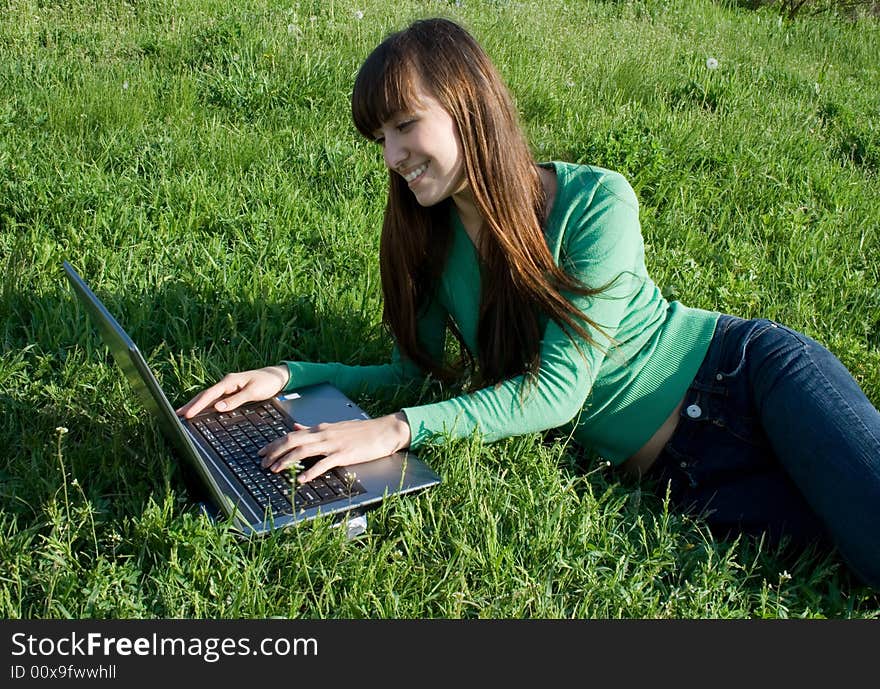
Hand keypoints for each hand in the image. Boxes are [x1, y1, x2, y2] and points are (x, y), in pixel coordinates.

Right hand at [176, 365, 289, 417]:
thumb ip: (236, 400)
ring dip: (197, 405)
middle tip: (178, 415)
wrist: (278, 376)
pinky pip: (216, 399)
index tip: (187, 414)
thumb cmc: (267, 382)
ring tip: (184, 414)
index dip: (198, 405)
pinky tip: (202, 411)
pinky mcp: (232, 392)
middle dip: (191, 405)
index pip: (210, 395)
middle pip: (205, 395)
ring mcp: (228, 388)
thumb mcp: (253, 392)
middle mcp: (226, 383)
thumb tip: (218, 408)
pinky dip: (207, 405)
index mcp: (229, 381)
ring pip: (209, 398)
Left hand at [258, 412, 411, 482]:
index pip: (291, 434)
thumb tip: (296, 427)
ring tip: (275, 470)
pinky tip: (302, 479)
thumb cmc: (362, 431)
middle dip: (274, 452)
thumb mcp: (335, 427)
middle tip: (262, 463)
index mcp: (321, 428)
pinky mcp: (344, 454)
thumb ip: (314, 429)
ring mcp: (334, 444)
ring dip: (287, 460)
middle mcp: (324, 434)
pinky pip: (324, 463)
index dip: (274, 444)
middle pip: (292, 440)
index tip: (261, 452)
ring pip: (303, 450)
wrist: (385, 430)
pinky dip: (311, 471)